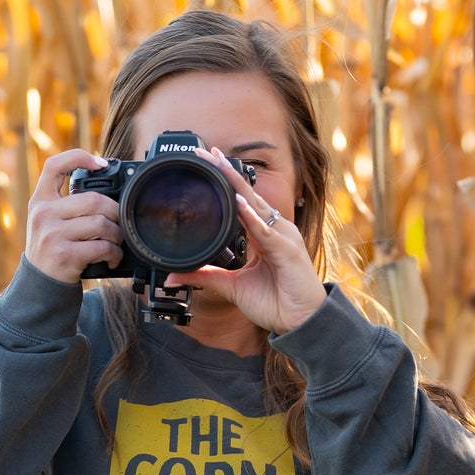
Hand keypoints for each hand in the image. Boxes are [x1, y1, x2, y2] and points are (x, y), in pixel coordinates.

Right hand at [23, 149, 121, 284]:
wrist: (40, 285)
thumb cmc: (52, 249)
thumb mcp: (48, 221)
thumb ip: (67, 203)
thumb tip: (107, 191)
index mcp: (40, 201)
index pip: (54, 166)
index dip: (79, 157)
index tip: (102, 164)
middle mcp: (43, 214)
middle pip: (93, 199)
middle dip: (115, 212)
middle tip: (119, 223)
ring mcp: (52, 234)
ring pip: (100, 223)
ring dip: (117, 235)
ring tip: (117, 243)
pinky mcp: (64, 255)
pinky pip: (101, 247)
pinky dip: (114, 253)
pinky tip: (112, 258)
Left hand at [179, 147, 326, 333]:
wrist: (300, 324)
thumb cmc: (276, 302)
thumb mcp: (231, 287)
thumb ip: (205, 277)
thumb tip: (173, 275)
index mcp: (263, 234)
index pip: (242, 200)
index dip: (226, 180)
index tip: (206, 161)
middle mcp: (274, 229)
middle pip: (248, 194)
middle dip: (227, 171)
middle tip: (206, 151)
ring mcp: (283, 237)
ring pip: (257, 206)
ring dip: (238, 185)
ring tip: (219, 165)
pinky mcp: (288, 252)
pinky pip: (266, 232)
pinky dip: (251, 217)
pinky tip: (239, 204)